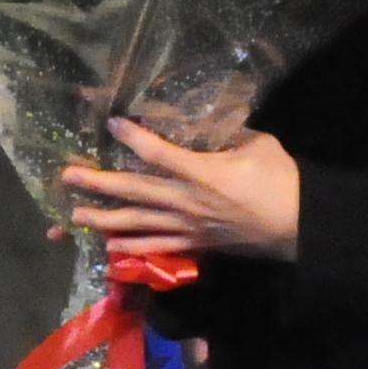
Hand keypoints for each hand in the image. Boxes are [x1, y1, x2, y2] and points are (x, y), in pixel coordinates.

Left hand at [58, 121, 302, 265]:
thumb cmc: (282, 181)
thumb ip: (226, 133)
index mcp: (202, 172)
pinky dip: (130, 247)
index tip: (111, 123)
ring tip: (75, 216)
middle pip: (133, 191)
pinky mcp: (195, 244)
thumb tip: (205, 121)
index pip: (157, 153)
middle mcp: (187, 202)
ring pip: (137, 224)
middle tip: (67, 176)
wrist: (300, 226)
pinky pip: (156, 246)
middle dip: (98, 183)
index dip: (132, 137)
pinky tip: (108, 246)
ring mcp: (188, 227)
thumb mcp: (257, 144)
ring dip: (103, 220)